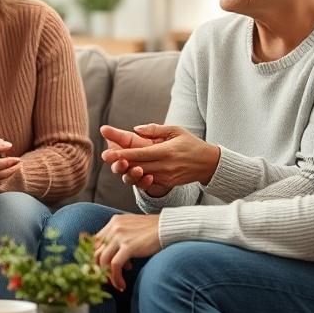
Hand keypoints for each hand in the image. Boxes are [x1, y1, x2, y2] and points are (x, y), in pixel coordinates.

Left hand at [94, 213, 161, 290]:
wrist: (169, 228)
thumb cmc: (154, 230)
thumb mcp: (133, 228)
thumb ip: (121, 237)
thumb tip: (114, 256)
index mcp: (114, 222)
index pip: (96, 242)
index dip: (97, 258)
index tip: (103, 269)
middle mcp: (114, 227)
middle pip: (96, 251)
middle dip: (99, 269)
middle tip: (107, 279)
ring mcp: (120, 236)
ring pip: (103, 260)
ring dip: (107, 276)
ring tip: (116, 284)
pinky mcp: (128, 246)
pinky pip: (115, 265)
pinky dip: (116, 278)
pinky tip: (122, 285)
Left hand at [100, 124, 219, 193]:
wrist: (208, 164)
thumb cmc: (190, 143)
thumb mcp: (175, 130)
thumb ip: (155, 129)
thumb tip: (136, 129)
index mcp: (166, 151)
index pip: (140, 153)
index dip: (123, 153)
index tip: (109, 152)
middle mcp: (165, 166)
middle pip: (137, 165)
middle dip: (120, 162)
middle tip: (105, 156)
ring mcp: (166, 177)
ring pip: (141, 175)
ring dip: (126, 170)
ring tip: (115, 163)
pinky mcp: (167, 183)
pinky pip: (149, 181)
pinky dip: (138, 176)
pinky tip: (128, 170)